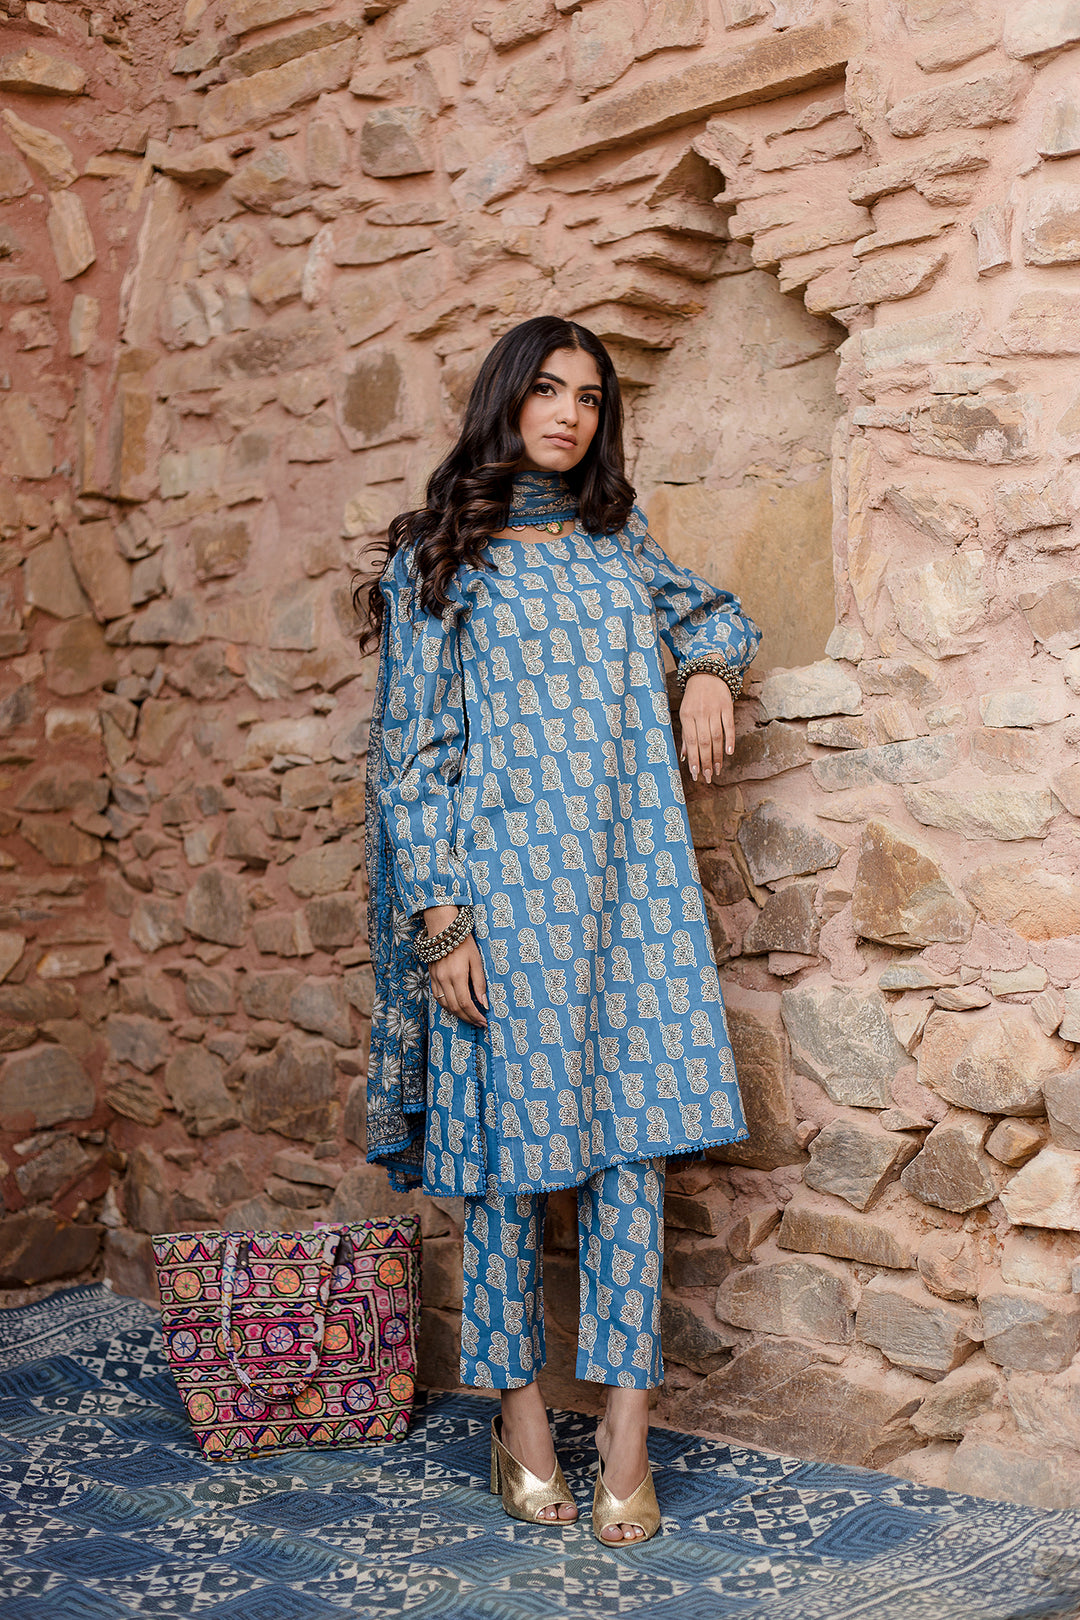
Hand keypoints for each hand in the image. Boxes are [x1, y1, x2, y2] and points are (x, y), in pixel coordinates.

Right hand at [424, 906, 487, 1027]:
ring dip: (457, 1014)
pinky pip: (438, 997)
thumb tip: (484, 1004)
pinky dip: (447, 1005)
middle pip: (455, 1008)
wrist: (444, 928)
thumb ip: (480, 983)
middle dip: (468, 1018)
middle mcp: (444, 980)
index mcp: (457, 976)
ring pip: (445, 1005)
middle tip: (479, 1022)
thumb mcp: (477, 961)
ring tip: (469, 1017)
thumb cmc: (464, 942)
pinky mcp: (431, 977)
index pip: (466, 1004)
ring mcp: (436, 979)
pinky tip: (456, 1006)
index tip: (484, 1021)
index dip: (475, 1016)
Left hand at [679, 673, 734, 783]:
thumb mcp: (685, 713)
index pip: (691, 741)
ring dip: (717, 755)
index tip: (696, 774)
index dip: (693, 759)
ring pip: (716, 737)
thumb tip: (684, 756)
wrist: (706, 673)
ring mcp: (714, 710)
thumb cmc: (693, 697)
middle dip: (706, 762)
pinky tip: (729, 753)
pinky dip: (730, 740)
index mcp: (687, 715)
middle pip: (704, 742)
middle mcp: (700, 713)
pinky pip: (729, 726)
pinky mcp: (727, 706)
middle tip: (709, 777)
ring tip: (718, 770)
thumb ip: (686, 735)